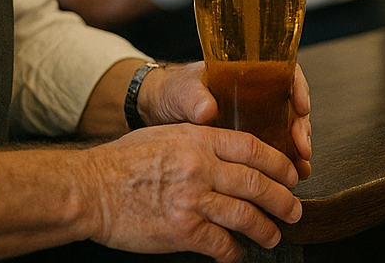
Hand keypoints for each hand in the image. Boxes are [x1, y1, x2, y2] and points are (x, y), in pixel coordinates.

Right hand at [78, 123, 303, 261]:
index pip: (254, 148)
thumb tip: (231, 155)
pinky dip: (233, 252)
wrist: (90, 190)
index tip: (292, 174)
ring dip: (265, 229)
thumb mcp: (168, 134)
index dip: (279, 163)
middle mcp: (202, 167)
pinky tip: (237, 254)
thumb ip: (201, 141)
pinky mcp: (182, 231)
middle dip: (283, 199)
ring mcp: (193, 200)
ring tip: (273, 236)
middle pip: (257, 183)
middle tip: (294, 209)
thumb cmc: (124, 161)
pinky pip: (220, 243)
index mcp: (200, 139)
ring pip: (245, 215)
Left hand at [139, 62, 313, 180]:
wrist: (155, 112)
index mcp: (247, 74)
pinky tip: (285, 180)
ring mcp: (253, 119)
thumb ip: (195, 98)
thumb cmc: (172, 92)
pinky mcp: (243, 143)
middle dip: (300, 128)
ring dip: (295, 149)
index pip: (284, 73)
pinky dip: (278, 164)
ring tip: (301, 169)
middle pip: (291, 106)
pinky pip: (267, 151)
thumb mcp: (182, 90)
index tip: (302, 107)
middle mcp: (257, 96)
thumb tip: (208, 110)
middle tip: (301, 148)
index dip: (299, 88)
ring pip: (285, 130)